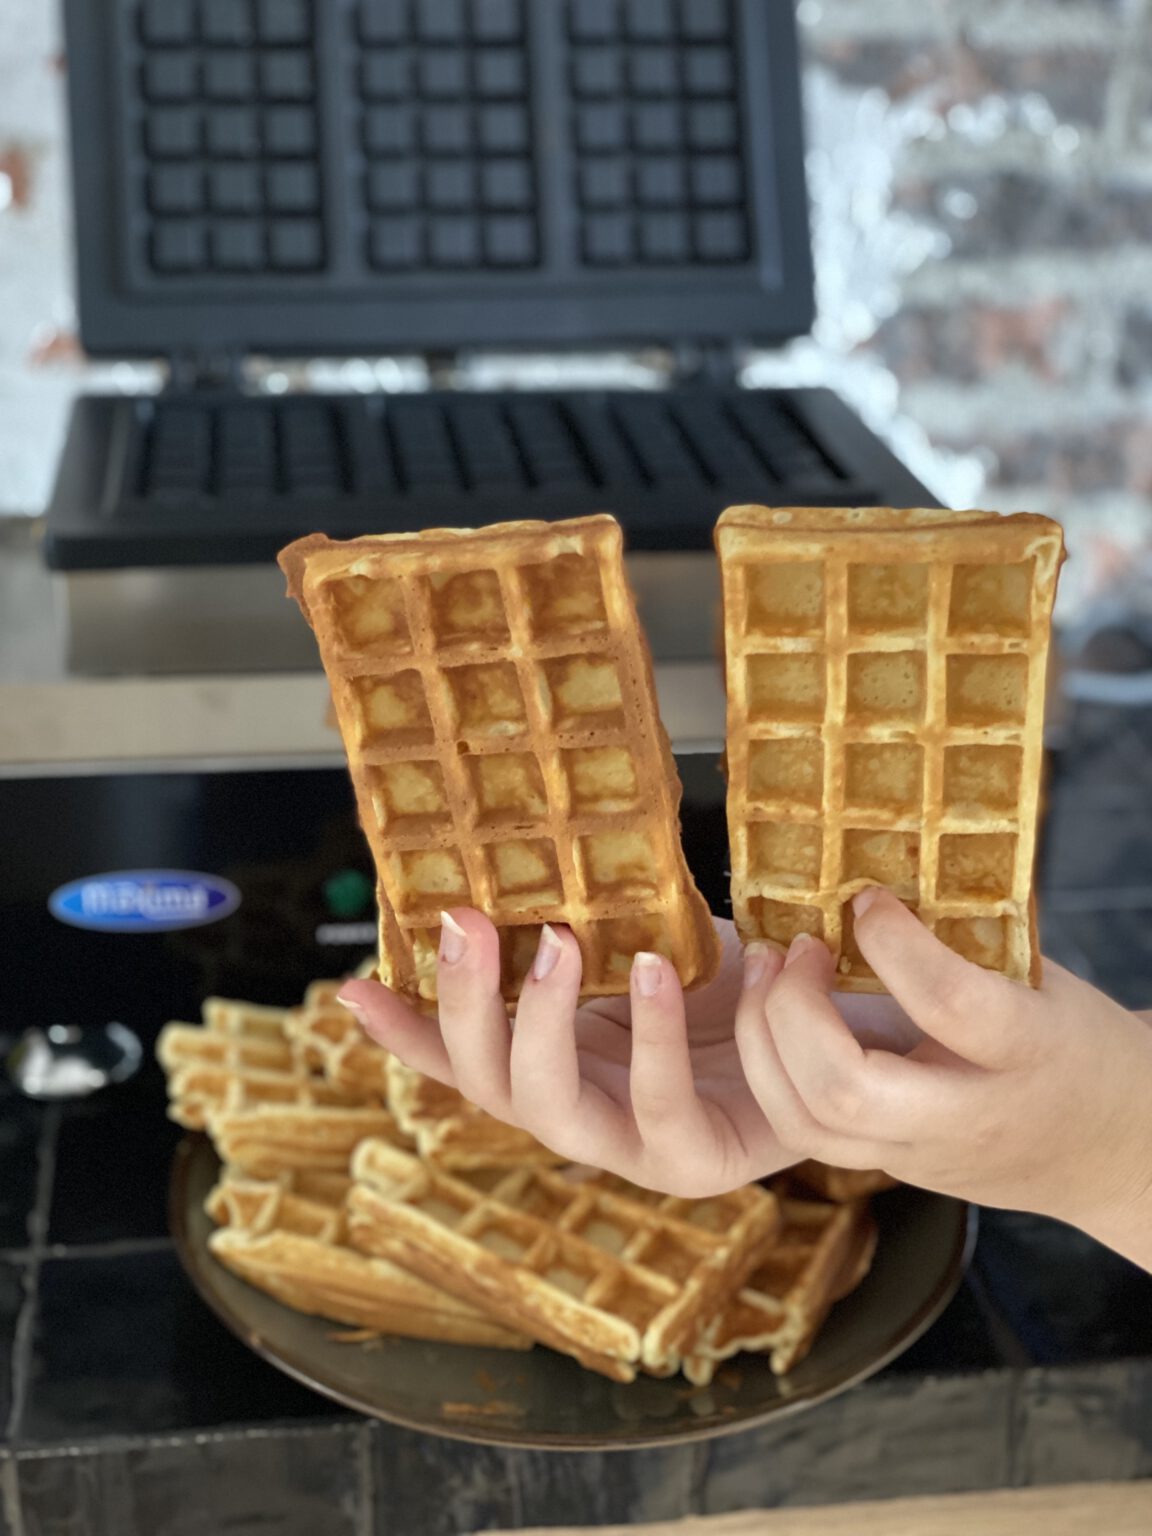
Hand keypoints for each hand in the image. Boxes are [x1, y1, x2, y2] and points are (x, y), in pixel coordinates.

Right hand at [340, 910, 805, 1195]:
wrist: (840, 1028)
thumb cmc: (745, 984)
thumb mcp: (654, 938)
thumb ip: (597, 921)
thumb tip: (539, 850)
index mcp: (563, 1064)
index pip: (462, 1059)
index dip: (405, 1030)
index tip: (350, 986)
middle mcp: (585, 1112)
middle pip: (488, 1084)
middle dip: (464, 1003)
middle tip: (465, 921)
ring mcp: (634, 1147)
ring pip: (549, 1109)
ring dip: (540, 1023)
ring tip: (556, 941)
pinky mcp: (701, 1161)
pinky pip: (659, 1110)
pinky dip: (650, 1038)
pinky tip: (653, 968)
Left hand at [738, 889, 1151, 1269]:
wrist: (1115, 1154)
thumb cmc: (1080, 1047)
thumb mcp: (1047, 983)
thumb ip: (970, 940)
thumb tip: (882, 867)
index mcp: (1028, 1054)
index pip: (949, 1005)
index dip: (894, 945)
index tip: (867, 899)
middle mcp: (964, 1117)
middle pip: (845, 1089)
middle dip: (794, 1008)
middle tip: (795, 944)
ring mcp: (917, 1157)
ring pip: (803, 1122)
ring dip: (763, 1039)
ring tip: (767, 970)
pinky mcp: (886, 1169)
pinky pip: (800, 1130)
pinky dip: (769, 1067)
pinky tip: (772, 1015)